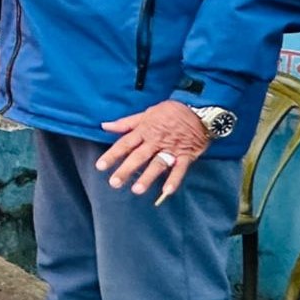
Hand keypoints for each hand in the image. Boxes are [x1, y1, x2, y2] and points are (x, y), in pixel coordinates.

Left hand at [96, 101, 210, 201]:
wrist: (199, 109)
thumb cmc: (170, 111)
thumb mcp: (146, 113)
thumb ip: (125, 123)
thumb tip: (104, 125)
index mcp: (145, 130)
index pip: (125, 144)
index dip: (112, 155)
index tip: (100, 166)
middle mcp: (156, 141)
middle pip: (138, 156)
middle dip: (126, 170)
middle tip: (114, 183)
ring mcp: (171, 148)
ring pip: (157, 164)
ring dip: (147, 177)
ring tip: (137, 189)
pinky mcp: (186, 154)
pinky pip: (180, 168)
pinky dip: (174, 179)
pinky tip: (167, 191)